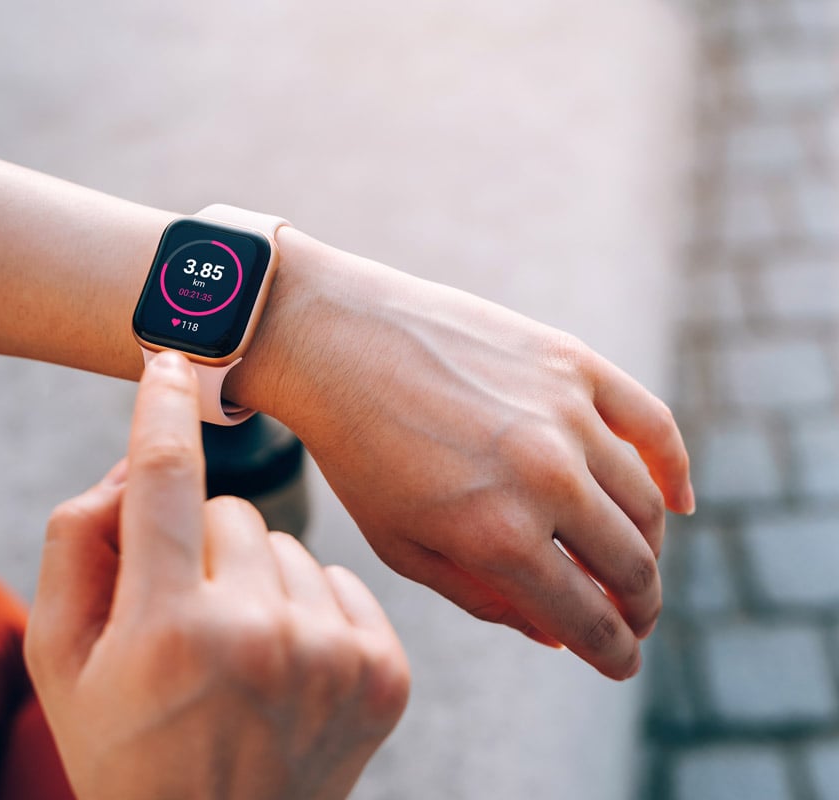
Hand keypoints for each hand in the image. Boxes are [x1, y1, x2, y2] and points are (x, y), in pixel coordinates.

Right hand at [25, 351, 409, 799]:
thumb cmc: (123, 744)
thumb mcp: (58, 657)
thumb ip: (76, 543)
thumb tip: (133, 460)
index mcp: (168, 630)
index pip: (165, 480)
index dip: (162, 408)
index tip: (169, 357)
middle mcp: (260, 638)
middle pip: (232, 512)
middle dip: (200, 548)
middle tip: (183, 622)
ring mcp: (332, 658)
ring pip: (288, 545)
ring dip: (257, 581)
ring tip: (236, 658)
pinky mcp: (384, 674)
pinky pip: (339, 580)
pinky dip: (310, 609)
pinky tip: (286, 669)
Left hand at [248, 235, 693, 680]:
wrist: (336, 341)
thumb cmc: (359, 451)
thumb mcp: (400, 544)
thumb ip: (483, 598)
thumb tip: (557, 637)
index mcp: (498, 536)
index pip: (587, 618)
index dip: (614, 654)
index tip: (622, 664)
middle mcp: (545, 478)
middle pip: (632, 568)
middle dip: (639, 610)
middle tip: (631, 620)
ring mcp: (566, 415)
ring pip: (647, 505)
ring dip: (650, 549)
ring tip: (632, 565)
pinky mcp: (573, 363)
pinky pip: (654, 425)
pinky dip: (674, 470)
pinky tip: (677, 501)